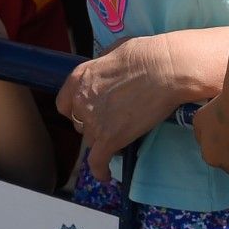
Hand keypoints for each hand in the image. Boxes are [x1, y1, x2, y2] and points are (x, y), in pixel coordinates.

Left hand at [58, 32, 208, 165]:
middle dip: (93, 123)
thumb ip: (102, 68)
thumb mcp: (113, 53)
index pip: (64, 104)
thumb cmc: (145, 55)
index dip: (76, 109)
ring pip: (91, 140)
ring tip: (120, 137)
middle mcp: (80, 101)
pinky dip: (100, 170)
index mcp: (78, 79)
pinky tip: (106, 175)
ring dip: (103, 140)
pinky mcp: (110, 139)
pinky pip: (97, 161)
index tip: (87, 111)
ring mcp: (94, 122)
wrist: (165, 69)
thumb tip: (106, 74)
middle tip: (113, 120)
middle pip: (80, 123)